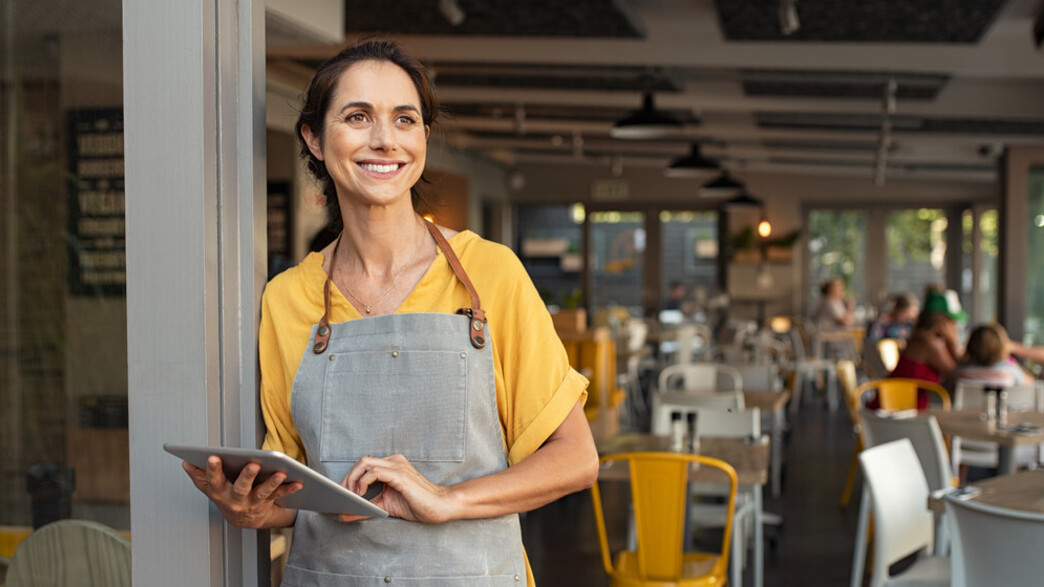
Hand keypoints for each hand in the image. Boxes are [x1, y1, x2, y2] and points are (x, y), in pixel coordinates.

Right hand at [182, 456, 301, 528]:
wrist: (244, 520)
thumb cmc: (227, 496)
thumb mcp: (211, 487)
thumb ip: (199, 475)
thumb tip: (186, 462)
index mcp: (220, 492)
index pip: (214, 480)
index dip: (213, 469)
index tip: (213, 456)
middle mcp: (236, 499)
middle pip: (241, 487)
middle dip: (247, 476)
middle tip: (253, 464)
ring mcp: (252, 503)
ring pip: (262, 493)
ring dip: (272, 483)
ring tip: (281, 473)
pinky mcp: (268, 503)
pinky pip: (279, 495)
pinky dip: (289, 489)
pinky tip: (298, 482)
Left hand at [339, 454, 452, 523]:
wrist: (439, 506)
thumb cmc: (416, 505)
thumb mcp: (385, 506)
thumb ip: (366, 508)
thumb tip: (344, 514)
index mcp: (392, 465)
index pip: (364, 465)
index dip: (350, 477)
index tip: (341, 492)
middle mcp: (394, 461)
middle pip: (362, 461)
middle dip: (347, 478)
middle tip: (342, 495)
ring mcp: (397, 466)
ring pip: (365, 463)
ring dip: (352, 479)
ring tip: (350, 495)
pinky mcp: (399, 474)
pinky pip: (374, 472)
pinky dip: (363, 483)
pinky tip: (361, 494)